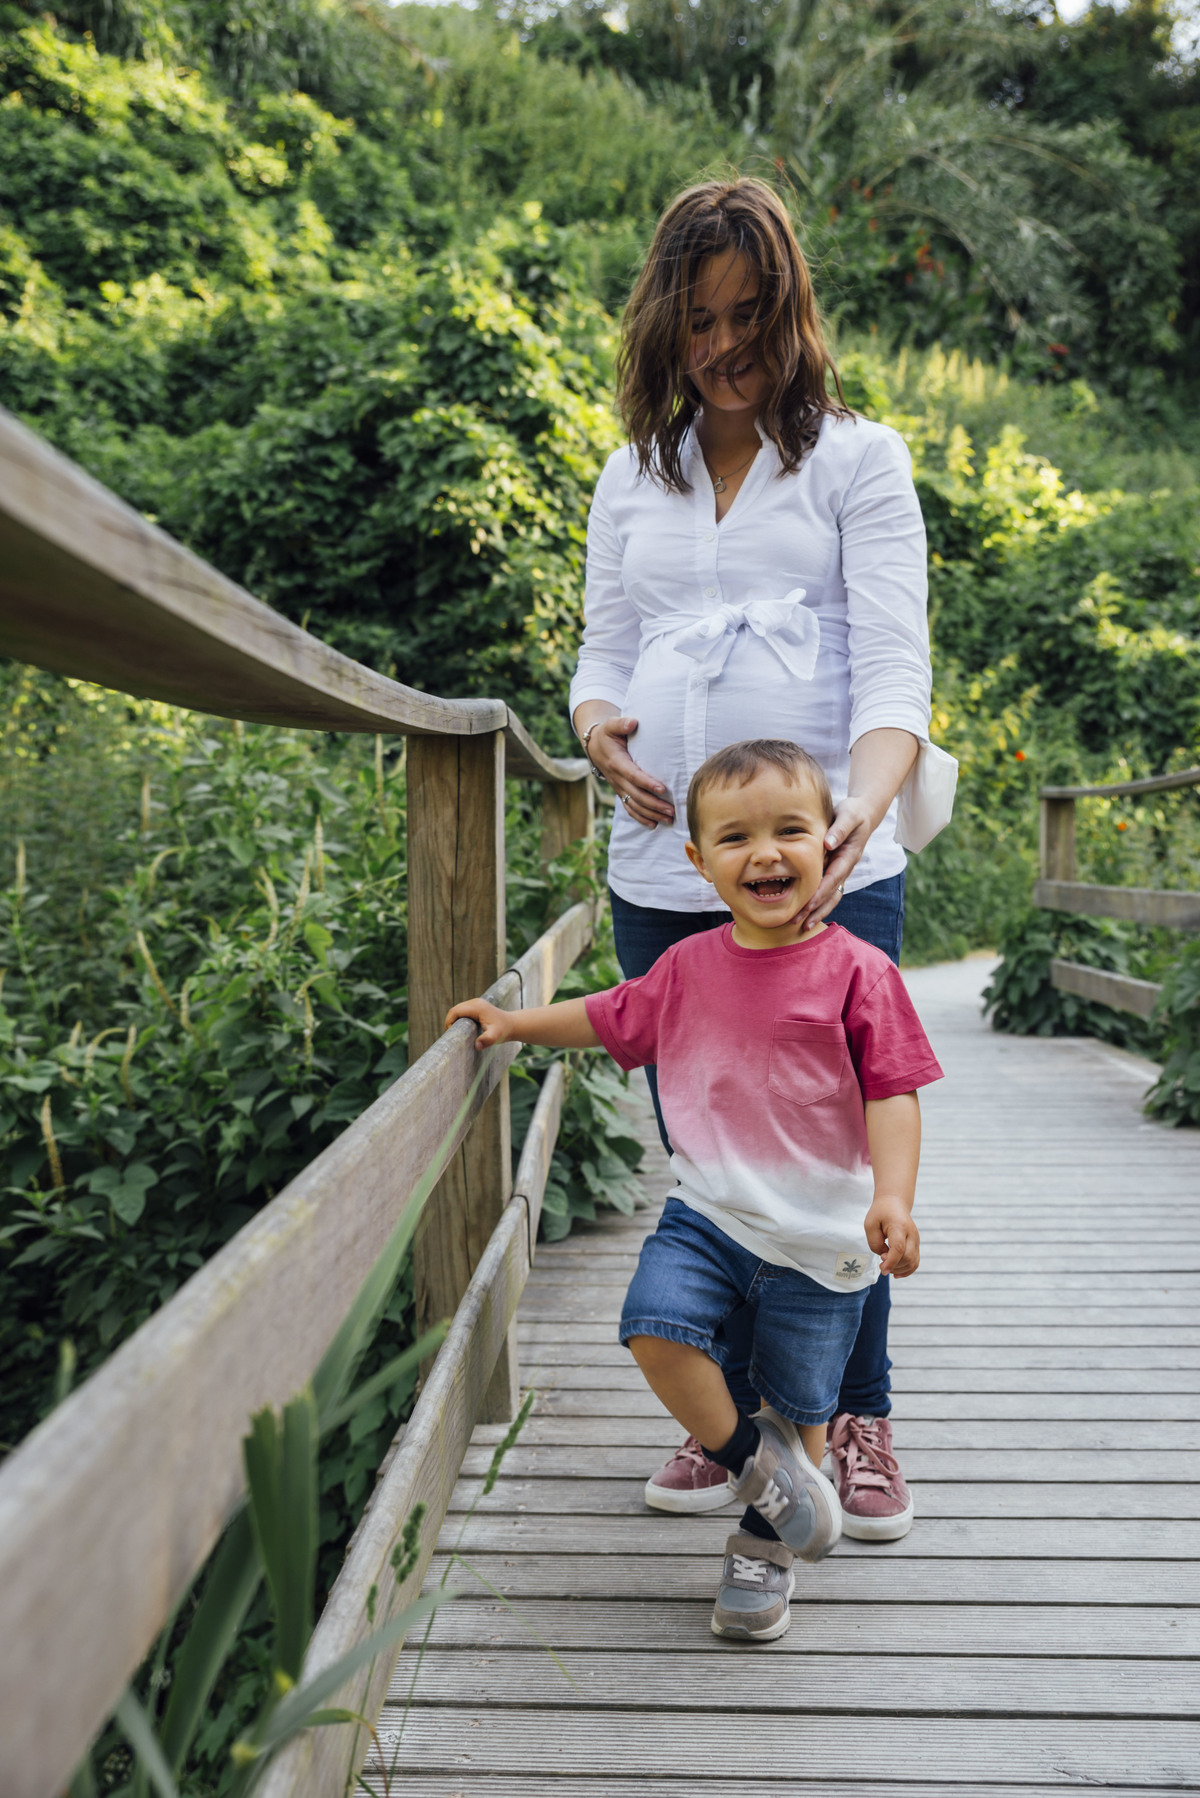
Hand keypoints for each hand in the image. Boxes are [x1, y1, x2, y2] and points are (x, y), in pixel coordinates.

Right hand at [445, 998, 512, 1048]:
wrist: (513, 1025)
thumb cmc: (504, 1030)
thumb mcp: (496, 1036)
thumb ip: (487, 1040)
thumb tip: (477, 1045)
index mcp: (476, 1007)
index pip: (455, 1011)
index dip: (449, 1022)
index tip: (451, 1034)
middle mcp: (475, 1002)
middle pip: (455, 1010)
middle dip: (450, 1022)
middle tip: (452, 1036)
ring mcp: (476, 1003)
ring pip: (458, 1010)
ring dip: (455, 1020)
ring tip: (457, 1033)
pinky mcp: (477, 1007)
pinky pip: (463, 1011)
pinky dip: (460, 1019)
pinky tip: (463, 1029)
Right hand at [585, 716, 674, 829]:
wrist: (594, 746)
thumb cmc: (607, 734)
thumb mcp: (611, 725)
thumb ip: (621, 723)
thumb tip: (633, 722)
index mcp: (617, 762)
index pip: (633, 775)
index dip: (647, 783)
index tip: (662, 789)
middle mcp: (617, 778)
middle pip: (636, 795)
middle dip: (654, 804)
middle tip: (672, 810)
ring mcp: (618, 787)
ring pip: (634, 805)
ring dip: (651, 814)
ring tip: (669, 818)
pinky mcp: (620, 792)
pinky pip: (629, 808)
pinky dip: (641, 818)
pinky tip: (654, 824)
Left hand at [799, 794, 871, 926]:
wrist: (862, 813)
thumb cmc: (852, 812)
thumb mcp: (847, 815)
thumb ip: (839, 829)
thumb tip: (828, 844)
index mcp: (848, 856)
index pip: (833, 878)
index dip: (820, 893)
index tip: (807, 905)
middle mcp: (846, 867)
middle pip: (831, 894)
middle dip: (816, 910)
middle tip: (799, 923)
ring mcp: (841, 871)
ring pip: (831, 897)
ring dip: (817, 912)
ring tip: (801, 926)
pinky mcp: (835, 870)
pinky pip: (827, 891)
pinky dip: (817, 904)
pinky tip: (805, 913)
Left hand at [864, 1197, 919, 1277]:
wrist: (894, 1203)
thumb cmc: (880, 1213)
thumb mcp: (870, 1224)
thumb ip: (875, 1243)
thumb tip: (884, 1258)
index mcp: (899, 1226)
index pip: (899, 1248)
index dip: (891, 1262)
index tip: (882, 1269)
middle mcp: (912, 1234)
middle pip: (908, 1257)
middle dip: (894, 1266)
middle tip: (881, 1263)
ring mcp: (916, 1240)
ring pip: (913, 1262)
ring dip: (899, 1269)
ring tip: (887, 1266)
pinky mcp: (916, 1245)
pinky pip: (915, 1262)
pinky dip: (906, 1270)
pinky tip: (896, 1273)